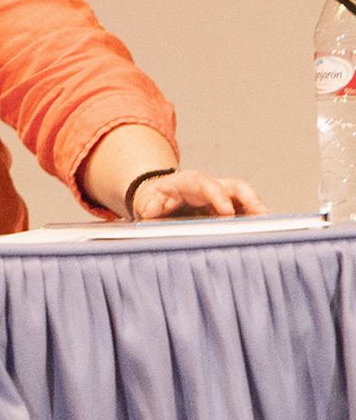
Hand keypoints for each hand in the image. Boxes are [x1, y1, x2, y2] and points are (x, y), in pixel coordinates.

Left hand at [129, 168, 267, 219]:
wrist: (158, 201)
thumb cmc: (154, 203)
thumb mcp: (146, 203)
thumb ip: (149, 206)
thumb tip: (152, 210)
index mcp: (188, 183)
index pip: (206, 184)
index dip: (218, 196)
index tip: (227, 212)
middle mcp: (211, 186)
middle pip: (237, 187)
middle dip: (252, 200)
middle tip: (263, 217)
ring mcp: (224, 197)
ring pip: (248, 200)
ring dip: (260, 213)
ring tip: (273, 230)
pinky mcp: (232, 209)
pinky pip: (248, 213)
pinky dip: (256, 223)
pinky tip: (266, 237)